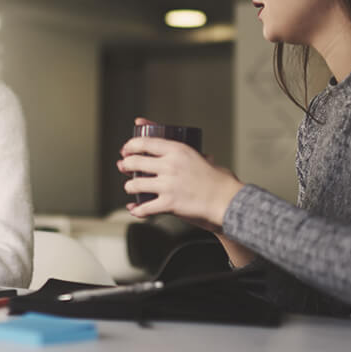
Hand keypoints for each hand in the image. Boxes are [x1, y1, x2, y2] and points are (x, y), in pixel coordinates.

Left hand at [119, 118, 243, 230]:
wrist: (226, 201)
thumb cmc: (219, 182)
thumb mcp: (205, 159)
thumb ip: (198, 156)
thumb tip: (204, 155)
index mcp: (177, 150)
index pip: (145, 142)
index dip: (131, 145)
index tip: (127, 149)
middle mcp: (169, 165)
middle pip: (135, 161)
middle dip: (125, 164)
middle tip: (123, 166)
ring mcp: (168, 185)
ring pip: (136, 184)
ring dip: (129, 186)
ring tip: (130, 188)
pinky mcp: (169, 203)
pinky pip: (145, 207)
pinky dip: (137, 209)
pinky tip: (135, 208)